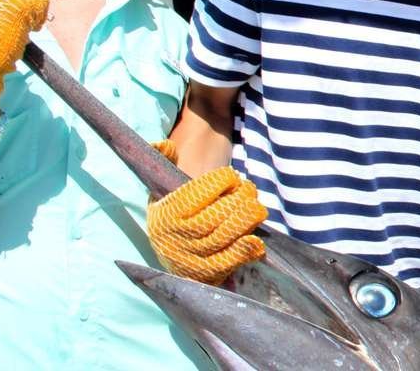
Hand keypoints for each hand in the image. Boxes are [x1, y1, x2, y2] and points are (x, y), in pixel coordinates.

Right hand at [147, 140, 266, 285]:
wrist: (172, 244)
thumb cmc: (176, 205)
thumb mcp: (165, 180)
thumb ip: (166, 158)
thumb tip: (163, 144)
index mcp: (165, 212)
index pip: (197, 193)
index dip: (221, 181)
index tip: (232, 177)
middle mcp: (174, 237)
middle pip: (213, 217)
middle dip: (239, 200)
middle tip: (249, 191)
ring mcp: (189, 258)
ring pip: (223, 237)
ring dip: (246, 220)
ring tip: (256, 209)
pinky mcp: (204, 274)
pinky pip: (227, 263)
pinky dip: (245, 251)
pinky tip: (256, 241)